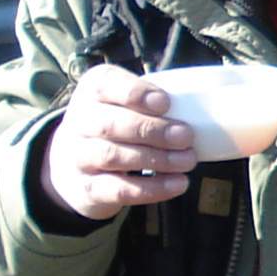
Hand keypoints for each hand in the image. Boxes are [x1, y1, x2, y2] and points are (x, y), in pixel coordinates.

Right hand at [41, 65, 194, 220]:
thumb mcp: (126, 103)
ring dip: (156, 159)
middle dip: (152, 130)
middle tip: (186, 136)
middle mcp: (79, 122)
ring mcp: (79, 157)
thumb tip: (202, 111)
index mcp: (92, 91)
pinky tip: (177, 184)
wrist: (74, 164)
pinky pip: (118, 190)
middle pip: (110, 125)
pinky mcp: (87, 189)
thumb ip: (153, 102)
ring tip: (188, 160)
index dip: (135, 94)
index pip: (105, 85)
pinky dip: (151, 188)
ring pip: (113, 156)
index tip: (165, 103)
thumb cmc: (116, 125)